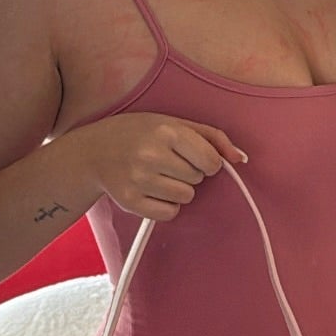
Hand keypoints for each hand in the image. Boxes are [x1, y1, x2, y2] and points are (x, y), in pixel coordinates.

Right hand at [83, 111, 248, 221]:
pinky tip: (151, 190)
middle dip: (188, 173)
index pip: (211, 161)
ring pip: (185, 197)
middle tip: (166, 162)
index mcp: (166, 130)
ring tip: (158, 175)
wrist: (93, 151)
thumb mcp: (174, 123)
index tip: (193, 156)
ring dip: (178, 190)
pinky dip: (165, 205)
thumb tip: (241, 158)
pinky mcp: (130, 201)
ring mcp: (138, 180)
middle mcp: (151, 154)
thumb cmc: (139, 134)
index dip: (207, 161)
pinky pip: (169, 213)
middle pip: (198, 179)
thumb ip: (213, 137)